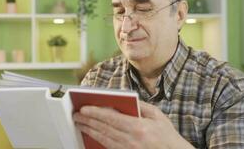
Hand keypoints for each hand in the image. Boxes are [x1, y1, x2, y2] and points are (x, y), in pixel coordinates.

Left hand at [73, 101, 193, 148]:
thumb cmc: (167, 135)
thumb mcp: (157, 115)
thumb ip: (140, 106)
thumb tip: (125, 99)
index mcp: (138, 127)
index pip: (111, 118)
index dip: (95, 113)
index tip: (84, 108)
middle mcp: (130, 140)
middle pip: (103, 128)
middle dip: (88, 121)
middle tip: (76, 115)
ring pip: (103, 138)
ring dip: (89, 130)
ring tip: (79, 123)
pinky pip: (108, 147)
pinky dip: (98, 140)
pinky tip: (91, 135)